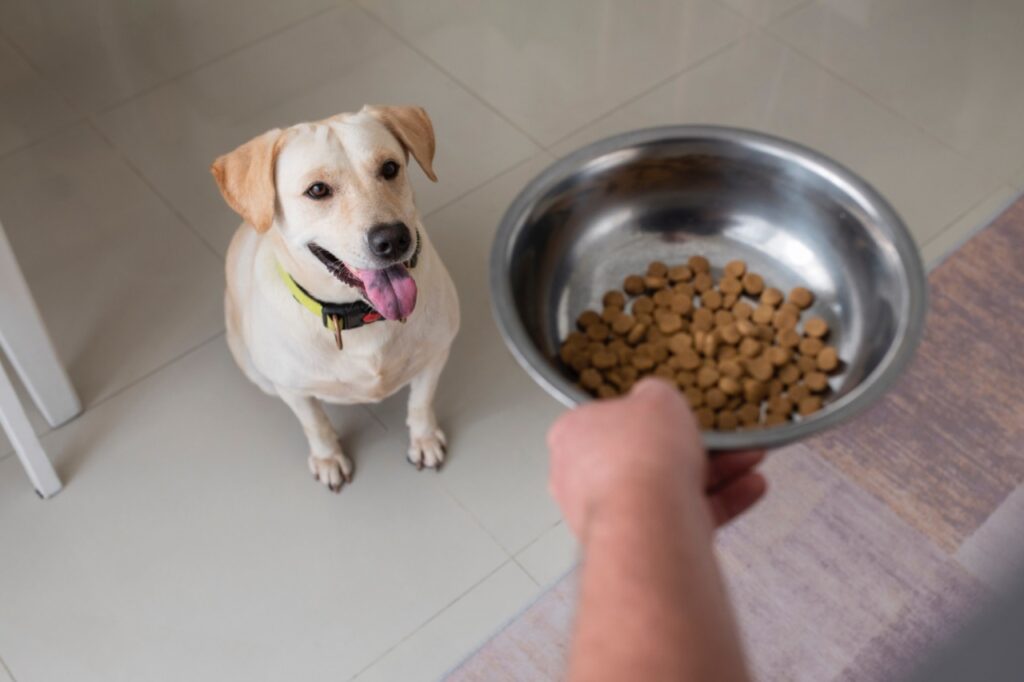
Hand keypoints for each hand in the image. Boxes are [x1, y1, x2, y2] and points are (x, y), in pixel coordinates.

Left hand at [547, 378, 766, 538]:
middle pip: (641, 456)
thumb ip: (655, 396)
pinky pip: (683, 517)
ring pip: (667, 488)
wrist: (650, 519)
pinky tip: (751, 486)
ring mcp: (610, 515)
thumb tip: (654, 399)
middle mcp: (581, 479)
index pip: (605, 419)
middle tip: (720, 437)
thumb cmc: (641, 452)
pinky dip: (719, 501)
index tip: (671, 415)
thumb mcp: (657, 397)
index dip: (642, 415)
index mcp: (572, 436)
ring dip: (715, 472)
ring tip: (749, 457)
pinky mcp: (642, 544)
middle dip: (689, 445)